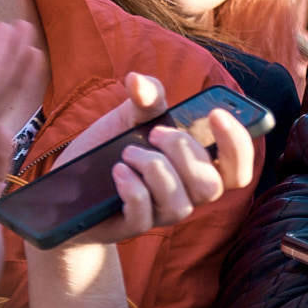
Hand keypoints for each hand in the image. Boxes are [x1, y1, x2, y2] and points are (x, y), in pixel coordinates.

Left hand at [40, 73, 257, 248]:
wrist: (69, 186)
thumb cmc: (110, 150)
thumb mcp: (131, 118)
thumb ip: (146, 99)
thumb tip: (138, 80)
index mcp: (199, 168)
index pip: (238, 169)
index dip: (238, 144)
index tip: (216, 114)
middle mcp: (187, 195)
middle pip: (211, 184)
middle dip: (184, 150)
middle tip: (154, 132)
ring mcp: (161, 214)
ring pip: (181, 202)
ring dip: (155, 168)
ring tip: (127, 152)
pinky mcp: (132, 226)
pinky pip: (144, 213)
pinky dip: (133, 187)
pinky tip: (117, 171)